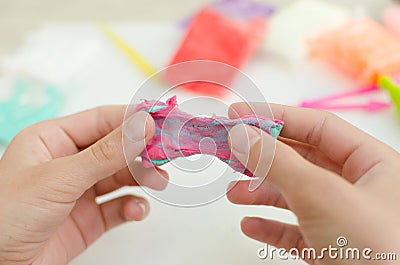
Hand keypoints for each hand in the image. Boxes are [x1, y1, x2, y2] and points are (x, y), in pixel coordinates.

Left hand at [0, 106, 167, 264]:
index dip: (134, 119)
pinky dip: (133, 206)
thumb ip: (106, 153)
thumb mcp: (59, 178)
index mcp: (53, 140)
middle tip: (167, 154)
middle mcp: (70, 162)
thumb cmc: (7, 217)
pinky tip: (136, 209)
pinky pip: (120, 205)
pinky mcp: (91, 217)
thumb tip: (143, 126)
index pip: (103, 120)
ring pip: (123, 175)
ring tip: (159, 181)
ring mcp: (82, 190)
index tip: (163, 120)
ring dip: (144, 177)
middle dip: (143, 151)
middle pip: (118, 147)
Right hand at [227, 103, 399, 263]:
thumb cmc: (374, 250)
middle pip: (302, 159)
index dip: (275, 116)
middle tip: (229, 151)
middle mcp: (359, 188)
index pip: (317, 126)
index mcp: (372, 163)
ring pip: (295, 194)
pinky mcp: (331, 249)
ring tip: (233, 193)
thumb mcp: (322, 195)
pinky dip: (271, 226)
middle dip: (263, 156)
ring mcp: (344, 220)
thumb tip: (239, 133)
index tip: (238, 116)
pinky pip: (296, 229)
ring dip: (261, 191)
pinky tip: (250, 225)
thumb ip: (277, 161)